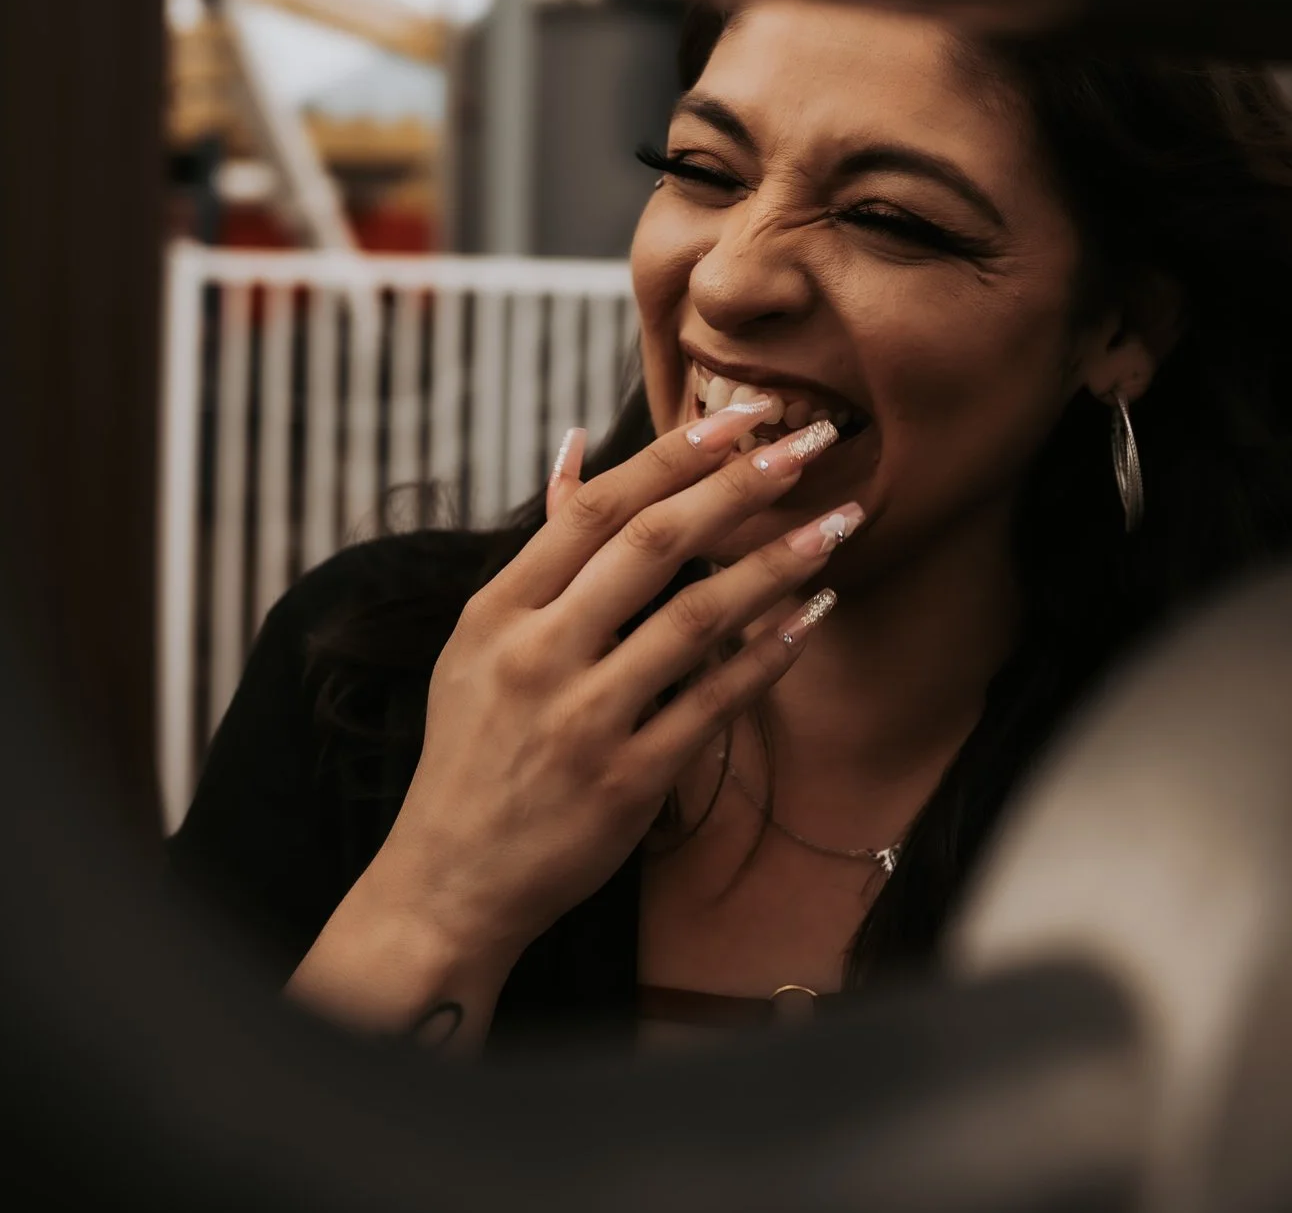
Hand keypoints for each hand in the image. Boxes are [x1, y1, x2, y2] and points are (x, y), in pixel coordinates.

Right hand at [288, 398, 860, 1040]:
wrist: (453, 878)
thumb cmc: (475, 747)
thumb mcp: (481, 639)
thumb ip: (541, 547)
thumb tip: (576, 445)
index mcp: (499, 610)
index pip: (597, 508)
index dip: (676, 454)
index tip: (742, 414)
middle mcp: (538, 655)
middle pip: (654, 545)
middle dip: (741, 485)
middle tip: (811, 444)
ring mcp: (584, 720)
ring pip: (700, 619)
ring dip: (779, 563)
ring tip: (839, 524)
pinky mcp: (628, 780)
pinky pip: (717, 702)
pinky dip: (771, 652)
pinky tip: (815, 613)